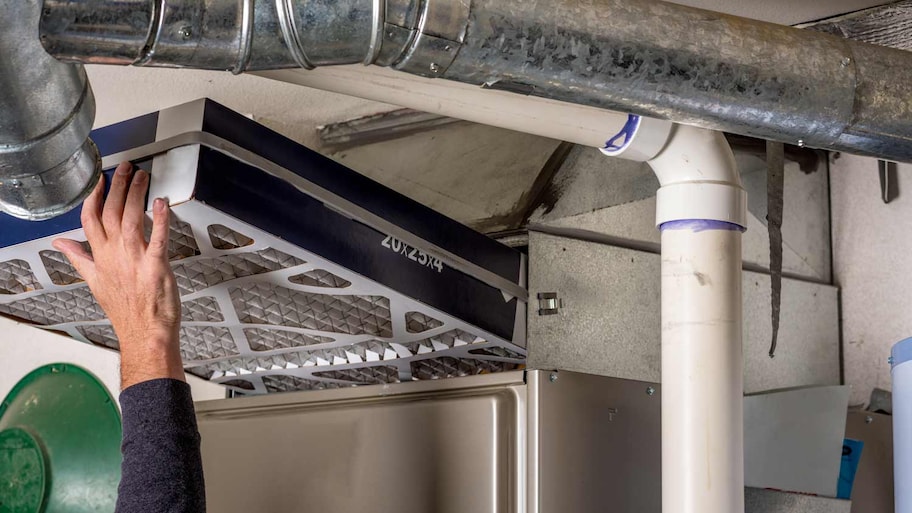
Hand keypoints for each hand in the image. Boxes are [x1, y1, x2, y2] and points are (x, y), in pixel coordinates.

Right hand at [53, 162, 184, 388]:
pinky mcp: (156, 267)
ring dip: (136, 194)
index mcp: (100, 257)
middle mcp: (115, 255)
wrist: (144, 334)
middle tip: (125, 167)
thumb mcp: (95, 282)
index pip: (90, 219)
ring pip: (131, 219)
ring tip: (142, 176)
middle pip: (110, 213)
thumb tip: (60, 243)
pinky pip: (158, 238)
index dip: (94, 197)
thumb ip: (78, 258)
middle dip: (117, 186)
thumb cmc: (126, 310)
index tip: (99, 179)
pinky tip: (163, 202)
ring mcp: (135, 260)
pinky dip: (161, 219)